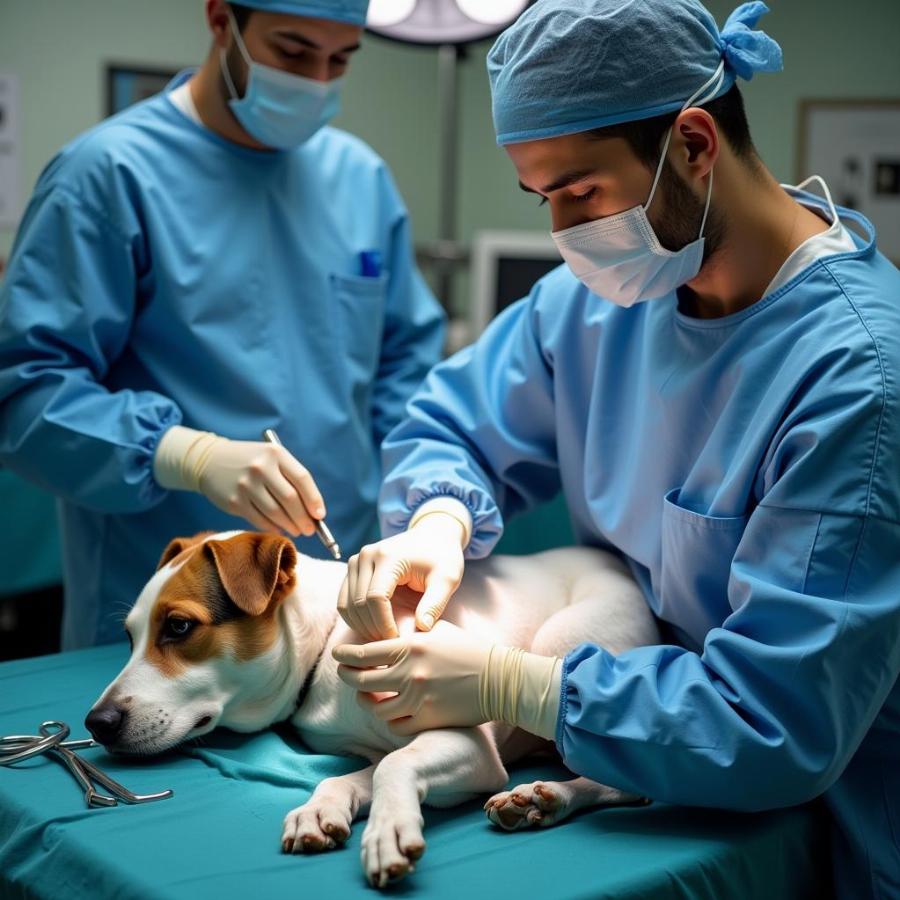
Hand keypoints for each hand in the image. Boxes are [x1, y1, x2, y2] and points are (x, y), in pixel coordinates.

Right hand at [154, 425, 324, 535]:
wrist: (209, 461)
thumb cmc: (250, 461)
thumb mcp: (271, 458)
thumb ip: (290, 478)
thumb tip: (312, 510)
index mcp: (275, 453)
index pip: (302, 478)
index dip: (314, 499)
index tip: (320, 515)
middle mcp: (261, 467)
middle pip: (290, 499)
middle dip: (304, 518)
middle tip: (310, 529)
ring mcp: (246, 485)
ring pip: (276, 513)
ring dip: (290, 525)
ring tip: (297, 530)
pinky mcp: (234, 501)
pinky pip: (260, 520)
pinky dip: (273, 527)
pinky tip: (280, 529)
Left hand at [333, 619, 564, 739]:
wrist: (498, 678)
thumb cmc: (467, 649)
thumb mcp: (436, 631)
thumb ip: (408, 633)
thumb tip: (381, 633)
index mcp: (411, 646)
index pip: (364, 652)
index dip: (345, 655)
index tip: (338, 655)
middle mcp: (410, 673)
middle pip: (362, 681)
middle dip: (348, 677)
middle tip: (345, 673)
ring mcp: (418, 699)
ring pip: (376, 708)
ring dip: (367, 702)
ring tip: (367, 695)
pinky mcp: (428, 720)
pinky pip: (396, 726)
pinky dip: (389, 720)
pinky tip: (390, 711)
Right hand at [337, 512, 465, 641]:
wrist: (432, 535)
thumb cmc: (442, 557)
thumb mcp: (448, 578)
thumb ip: (435, 603)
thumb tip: (422, 628)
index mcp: (388, 556)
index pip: (375, 598)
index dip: (384, 624)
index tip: (398, 640)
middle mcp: (366, 555)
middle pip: (358, 602)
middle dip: (373, 628)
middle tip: (390, 645)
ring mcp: (356, 560)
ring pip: (347, 603)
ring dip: (361, 625)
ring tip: (383, 638)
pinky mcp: (353, 567)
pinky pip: (344, 599)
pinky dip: (354, 617)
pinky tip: (373, 628)